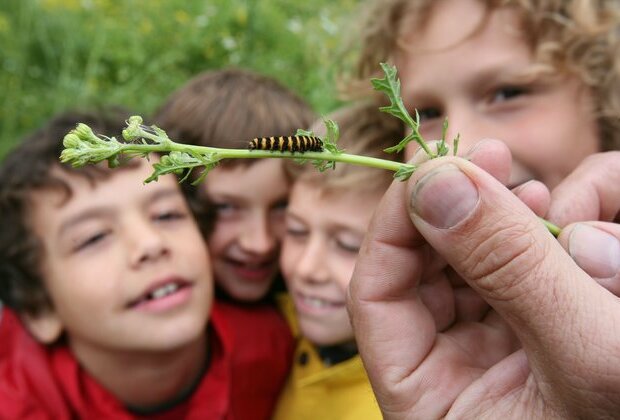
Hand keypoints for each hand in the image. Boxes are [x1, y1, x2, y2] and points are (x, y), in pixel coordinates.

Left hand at [347, 143, 619, 417]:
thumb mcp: (584, 356)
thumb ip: (510, 268)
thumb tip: (436, 181)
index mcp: (428, 400)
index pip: (376, 295)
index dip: (394, 223)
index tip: (433, 169)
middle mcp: (452, 371)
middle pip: (424, 268)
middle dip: (458, 209)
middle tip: (493, 158)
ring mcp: (495, 350)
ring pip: (472, 260)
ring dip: (507, 217)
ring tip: (547, 195)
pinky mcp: (538, 333)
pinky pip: (520, 268)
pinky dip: (546, 234)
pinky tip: (581, 218)